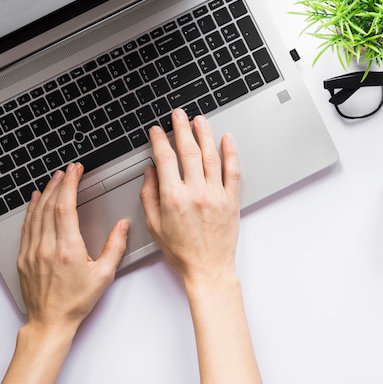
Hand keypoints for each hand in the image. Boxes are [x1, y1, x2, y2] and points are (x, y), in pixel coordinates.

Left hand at [17, 162, 129, 330]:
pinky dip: (32, 210)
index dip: (70, 185)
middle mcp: (46, 248)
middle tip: (68, 170)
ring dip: (46, 193)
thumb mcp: (104, 275)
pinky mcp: (24, 257)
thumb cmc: (76, 301)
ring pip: (36, 214)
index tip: (75, 172)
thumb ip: (116, 247)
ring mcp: (32, 252)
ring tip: (54, 179)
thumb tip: (123, 225)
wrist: (50, 321)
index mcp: (67, 250)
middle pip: (49, 206)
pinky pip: (27, 226)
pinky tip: (36, 201)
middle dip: (60, 183)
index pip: (65, 207)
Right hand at [140, 109, 240, 286]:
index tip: (156, 131)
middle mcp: (196, 193)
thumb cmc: (181, 251)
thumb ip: (149, 195)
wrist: (208, 268)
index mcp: (173, 198)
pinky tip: (226, 140)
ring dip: (204, 134)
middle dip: (181, 129)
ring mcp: (216, 195)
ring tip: (199, 120)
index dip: (159, 140)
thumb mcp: (154, 226)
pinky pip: (233, 171)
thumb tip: (150, 172)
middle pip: (188, 151)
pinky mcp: (231, 200)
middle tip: (178, 115)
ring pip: (211, 156)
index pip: (165, 159)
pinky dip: (230, 153)